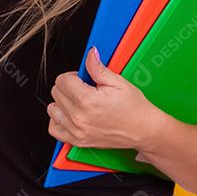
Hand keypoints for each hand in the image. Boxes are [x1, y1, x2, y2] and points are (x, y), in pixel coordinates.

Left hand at [47, 46, 164, 151]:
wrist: (144, 130)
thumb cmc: (134, 108)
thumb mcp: (118, 82)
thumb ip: (97, 68)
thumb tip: (89, 54)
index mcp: (87, 100)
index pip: (62, 80)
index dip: (73, 76)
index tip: (82, 79)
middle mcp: (79, 117)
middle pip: (56, 93)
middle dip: (68, 87)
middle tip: (83, 89)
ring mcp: (77, 131)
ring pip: (52, 110)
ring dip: (62, 103)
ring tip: (77, 102)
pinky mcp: (78, 141)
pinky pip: (54, 129)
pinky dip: (58, 120)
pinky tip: (69, 115)